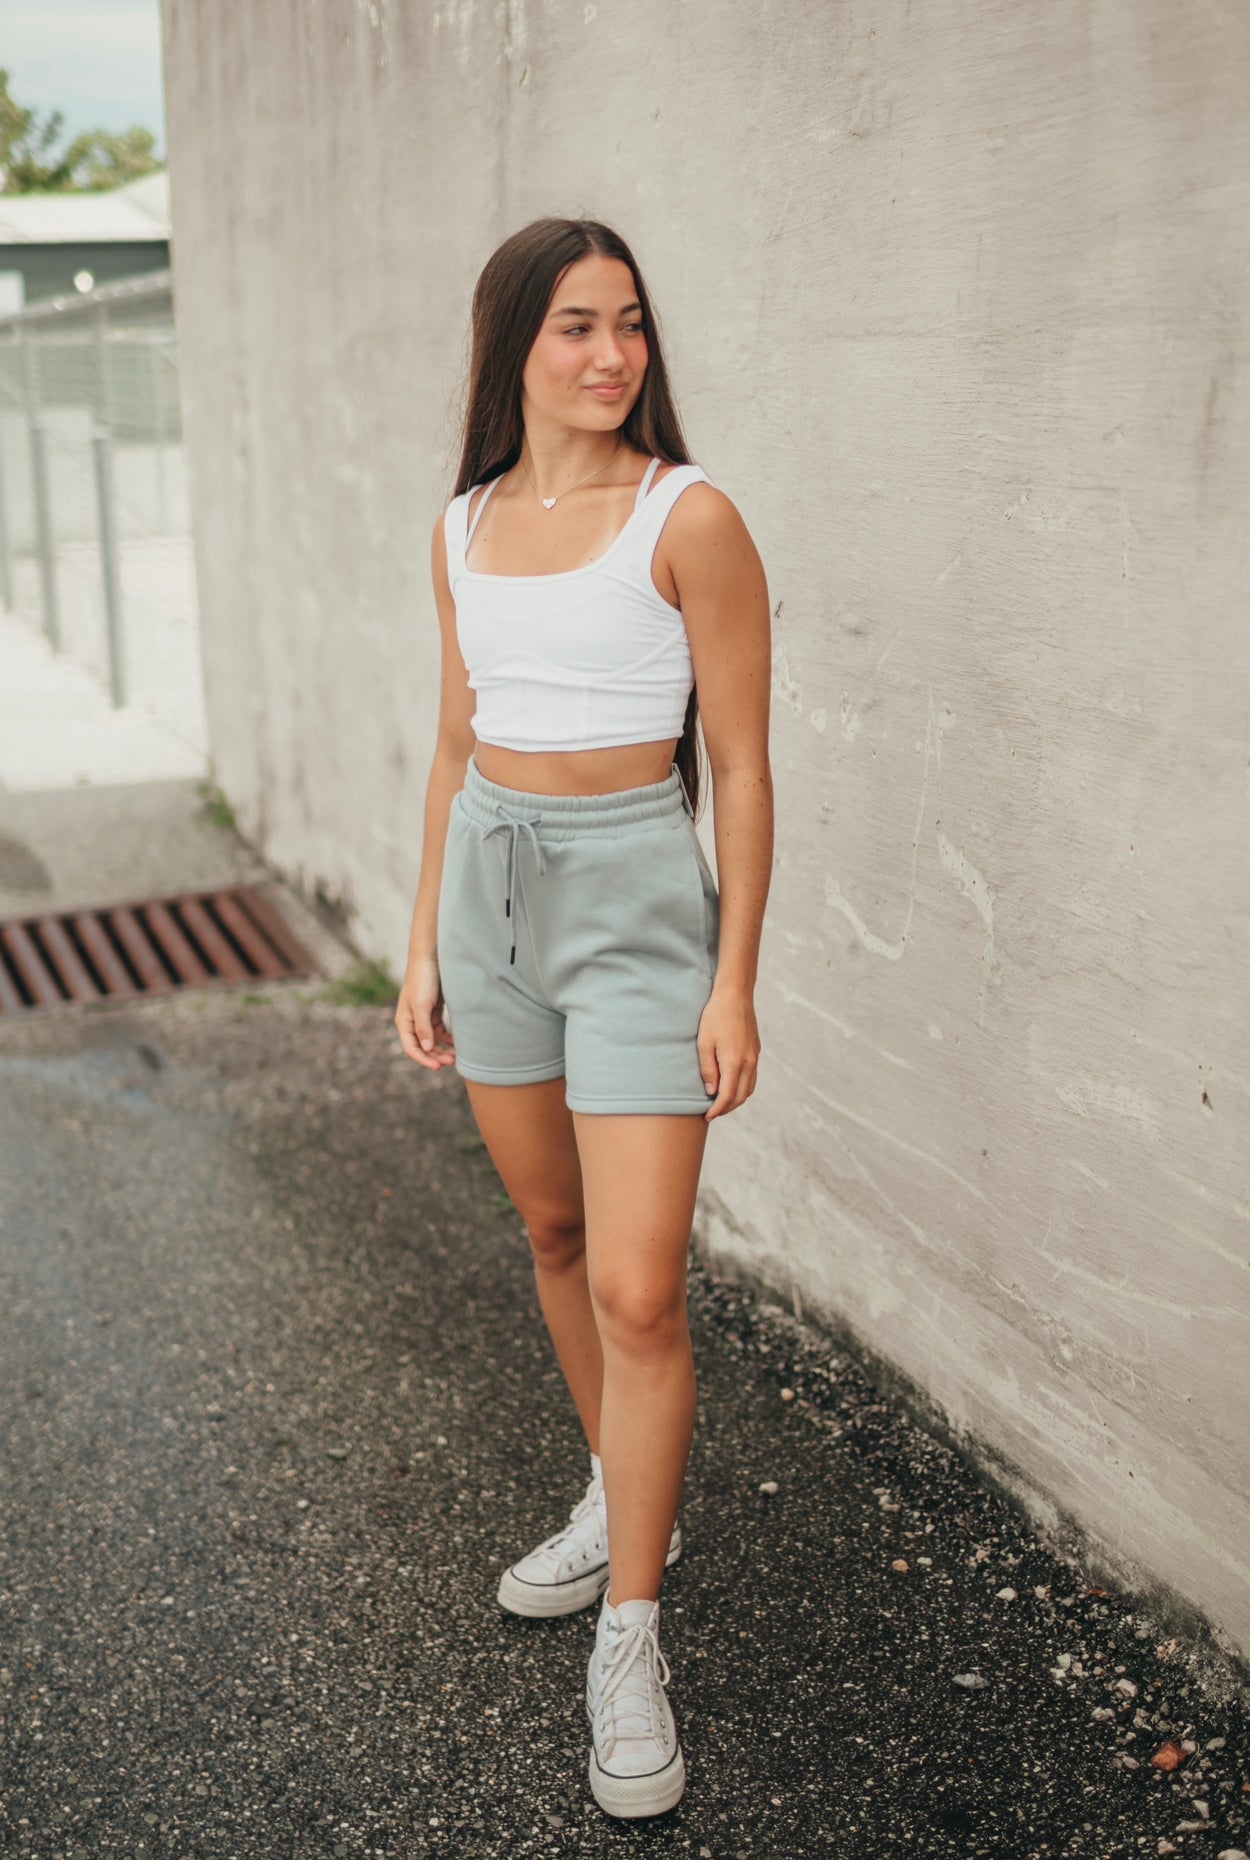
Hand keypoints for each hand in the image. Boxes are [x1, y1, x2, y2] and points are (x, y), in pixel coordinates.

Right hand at [395, 954, 456, 1070]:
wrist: (431, 957)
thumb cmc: (422, 980)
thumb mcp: (422, 1005)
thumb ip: (423, 1028)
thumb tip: (426, 1049)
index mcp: (404, 1021)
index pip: (412, 1048)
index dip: (424, 1059)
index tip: (438, 1067)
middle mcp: (413, 1021)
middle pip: (424, 1046)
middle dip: (437, 1055)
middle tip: (452, 1062)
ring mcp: (424, 1016)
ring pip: (433, 1040)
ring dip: (443, 1049)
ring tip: (457, 1056)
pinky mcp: (434, 1011)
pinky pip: (440, 1031)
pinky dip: (448, 1038)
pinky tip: (458, 1043)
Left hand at [696, 979, 760, 1120]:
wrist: (735, 995)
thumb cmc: (715, 1016)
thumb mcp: (704, 1043)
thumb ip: (708, 1070)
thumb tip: (712, 1092)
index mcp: (734, 1062)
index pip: (727, 1096)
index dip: (717, 1110)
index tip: (707, 1117)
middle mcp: (749, 1063)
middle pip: (740, 1097)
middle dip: (726, 1109)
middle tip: (712, 1113)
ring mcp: (755, 1057)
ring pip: (749, 1089)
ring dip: (736, 1099)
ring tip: (720, 1102)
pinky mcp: (756, 1051)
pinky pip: (752, 1077)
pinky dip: (742, 1088)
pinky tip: (731, 1085)